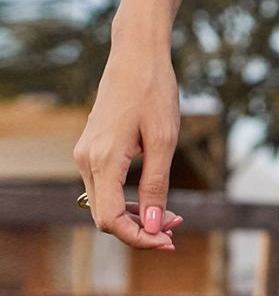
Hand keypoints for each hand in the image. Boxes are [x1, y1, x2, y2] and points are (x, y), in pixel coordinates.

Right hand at [74, 38, 182, 250]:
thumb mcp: (164, 142)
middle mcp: (86, 159)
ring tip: (173, 217)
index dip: (139, 237)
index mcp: (103, 159)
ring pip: (104, 205)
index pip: (110, 219)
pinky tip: (154, 201)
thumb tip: (154, 226)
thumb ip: (156, 186)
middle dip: (140, 230)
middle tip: (177, 230)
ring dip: (136, 218)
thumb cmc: (154, 92)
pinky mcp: (91, 150)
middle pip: (104, 217)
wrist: (136, 55)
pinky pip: (105, 188)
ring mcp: (85, 154)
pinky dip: (127, 202)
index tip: (169, 240)